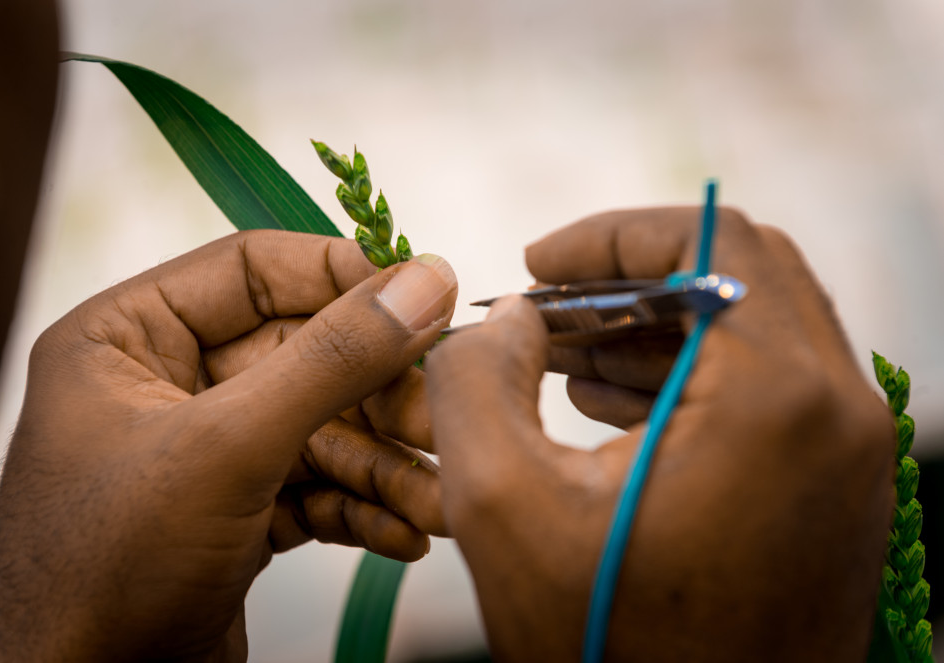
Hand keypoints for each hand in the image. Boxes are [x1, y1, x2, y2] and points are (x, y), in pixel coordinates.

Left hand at [0, 231, 456, 661]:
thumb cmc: (106, 573)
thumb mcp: (226, 448)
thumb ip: (330, 360)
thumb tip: (421, 283)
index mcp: (128, 337)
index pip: (253, 270)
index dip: (343, 277)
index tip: (424, 296)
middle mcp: (166, 384)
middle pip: (305, 356)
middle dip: (380, 399)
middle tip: (445, 418)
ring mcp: (205, 453)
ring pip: (320, 430)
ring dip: (386, 467)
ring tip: (441, 500)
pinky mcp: (235, 513)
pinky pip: (315, 488)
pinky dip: (362, 510)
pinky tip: (405, 534)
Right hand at [427, 207, 894, 661]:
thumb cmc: (609, 652)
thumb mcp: (502, 508)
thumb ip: (475, 379)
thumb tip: (507, 319)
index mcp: (778, 401)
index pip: (716, 238)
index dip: (614, 233)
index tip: (539, 264)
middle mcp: (840, 414)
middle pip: (740, 276)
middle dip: (629, 279)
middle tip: (546, 308)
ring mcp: (849, 455)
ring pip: (753, 331)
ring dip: (656, 326)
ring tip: (561, 355)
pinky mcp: (833, 491)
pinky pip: (764, 390)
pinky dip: (688, 375)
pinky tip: (607, 404)